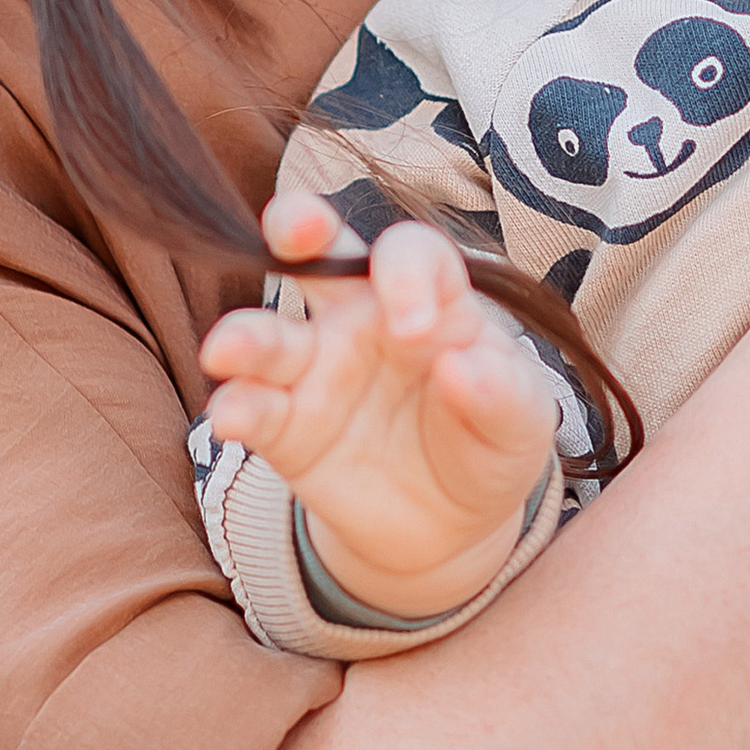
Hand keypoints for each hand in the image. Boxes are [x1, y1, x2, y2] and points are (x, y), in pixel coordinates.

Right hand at [199, 194, 555, 616]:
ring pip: (267, 335)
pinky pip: (252, 408)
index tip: (415, 331)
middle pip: (320, 252)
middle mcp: (360, 319)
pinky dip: (236, 407)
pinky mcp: (285, 429)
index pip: (409, 253)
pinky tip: (233, 414)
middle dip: (299, 225)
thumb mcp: (521, 422)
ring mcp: (316, 371)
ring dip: (245, 335)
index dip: (406, 274)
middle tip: (297, 229)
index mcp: (428, 298)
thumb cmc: (490, 444)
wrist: (452, 524)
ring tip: (228, 349)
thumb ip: (502, 392)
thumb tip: (462, 366)